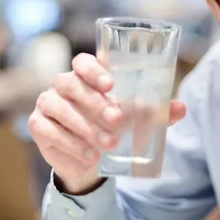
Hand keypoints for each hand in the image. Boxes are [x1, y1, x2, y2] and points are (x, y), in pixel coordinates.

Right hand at [28, 53, 186, 193]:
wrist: (90, 158)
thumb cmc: (112, 126)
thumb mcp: (135, 118)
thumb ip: (155, 112)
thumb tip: (180, 108)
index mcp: (84, 75)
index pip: (82, 62)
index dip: (94, 70)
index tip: (111, 84)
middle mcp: (62, 84)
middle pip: (71, 84)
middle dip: (95, 103)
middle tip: (117, 120)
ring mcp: (47, 103)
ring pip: (61, 109)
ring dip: (86, 127)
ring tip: (109, 144)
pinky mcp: (38, 125)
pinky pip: (49, 131)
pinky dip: (72, 144)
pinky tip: (91, 154)